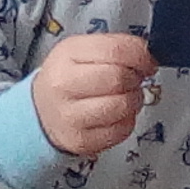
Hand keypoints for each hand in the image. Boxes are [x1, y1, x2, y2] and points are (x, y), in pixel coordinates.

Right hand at [33, 31, 155, 157]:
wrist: (42, 110)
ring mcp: (71, 117)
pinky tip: (117, 114)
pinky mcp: (81, 141)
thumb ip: (114, 47)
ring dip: (134, 100)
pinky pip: (121, 130)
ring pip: (122, 106)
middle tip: (133, 80)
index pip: (115, 50)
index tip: (147, 62)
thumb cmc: (67, 76)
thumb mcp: (82, 50)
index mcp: (67, 55)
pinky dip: (127, 121)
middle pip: (118, 79)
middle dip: (135, 79)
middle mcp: (64, 86)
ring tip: (125, 96)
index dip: (140, 56)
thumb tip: (147, 56)